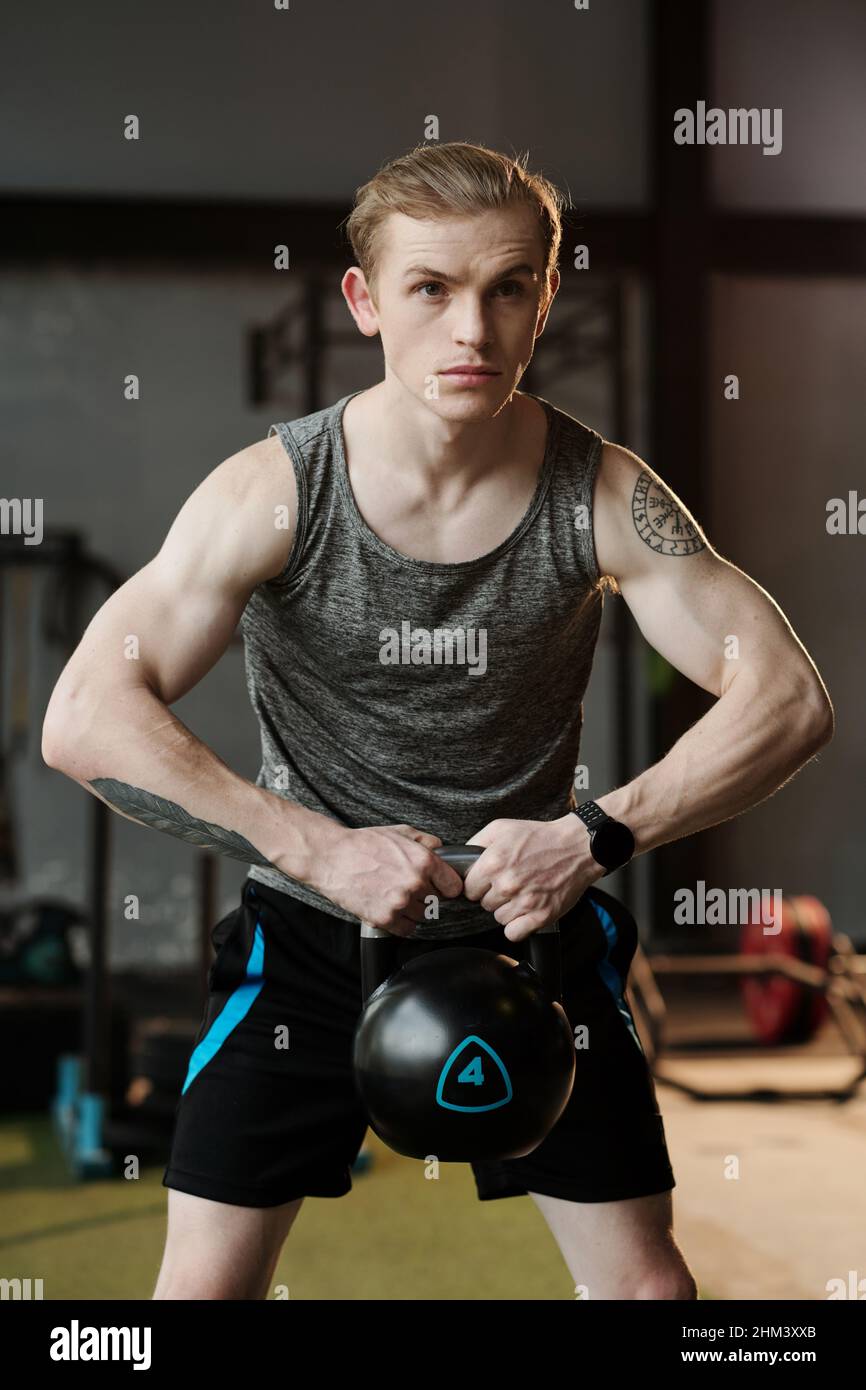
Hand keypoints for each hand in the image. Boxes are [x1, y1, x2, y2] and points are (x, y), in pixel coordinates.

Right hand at [318, 824, 463, 936]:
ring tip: (397, 896)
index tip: (440, 886)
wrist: (331, 857)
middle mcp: (415, 883)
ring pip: (422, 916)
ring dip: (413, 910)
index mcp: (424, 861)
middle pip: (437, 902)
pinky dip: (401, 922)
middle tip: (410, 888)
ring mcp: (400, 903)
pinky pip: (406, 929)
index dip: (446, 886)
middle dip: (426, 896)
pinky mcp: (384, 918)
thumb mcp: (400, 832)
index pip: (454, 886)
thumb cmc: (363, 844)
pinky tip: (391, 908)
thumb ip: (426, 841)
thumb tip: (442, 850)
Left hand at [462, 815, 602, 941]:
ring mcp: (525, 901)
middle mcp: (507, 883)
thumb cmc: (540, 837)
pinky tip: (525, 911)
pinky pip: (514, 933)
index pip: (468, 888)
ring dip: (506, 909)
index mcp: (494, 862)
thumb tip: (459, 859)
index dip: (478, 884)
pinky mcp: (541, 915)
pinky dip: (518, 926)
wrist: (576, 846)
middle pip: (483, 904)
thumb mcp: (501, 828)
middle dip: (493, 895)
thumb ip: (475, 843)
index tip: (488, 880)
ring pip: (498, 918)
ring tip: (521, 893)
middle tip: (509, 883)